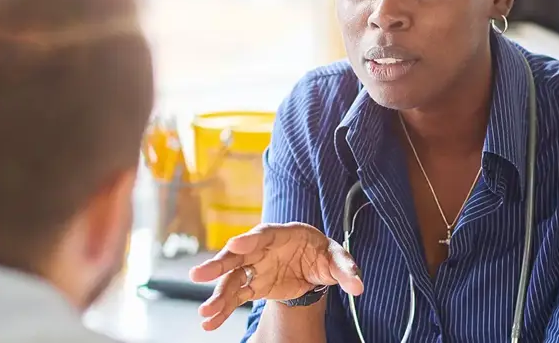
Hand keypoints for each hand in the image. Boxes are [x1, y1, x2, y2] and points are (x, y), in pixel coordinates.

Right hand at [188, 222, 363, 330]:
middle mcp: (259, 249)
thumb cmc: (321, 253)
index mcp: (280, 235)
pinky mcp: (251, 286)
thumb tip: (358, 286)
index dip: (249, 238)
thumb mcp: (336, 257)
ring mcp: (252, 268)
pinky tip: (210, 323)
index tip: (235, 244)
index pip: (262, 234)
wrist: (310, 264)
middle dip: (218, 264)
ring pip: (230, 279)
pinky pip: (234, 297)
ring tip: (204, 313)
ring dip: (216, 295)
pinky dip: (222, 310)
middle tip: (200, 274)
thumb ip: (345, 268)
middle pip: (236, 254)